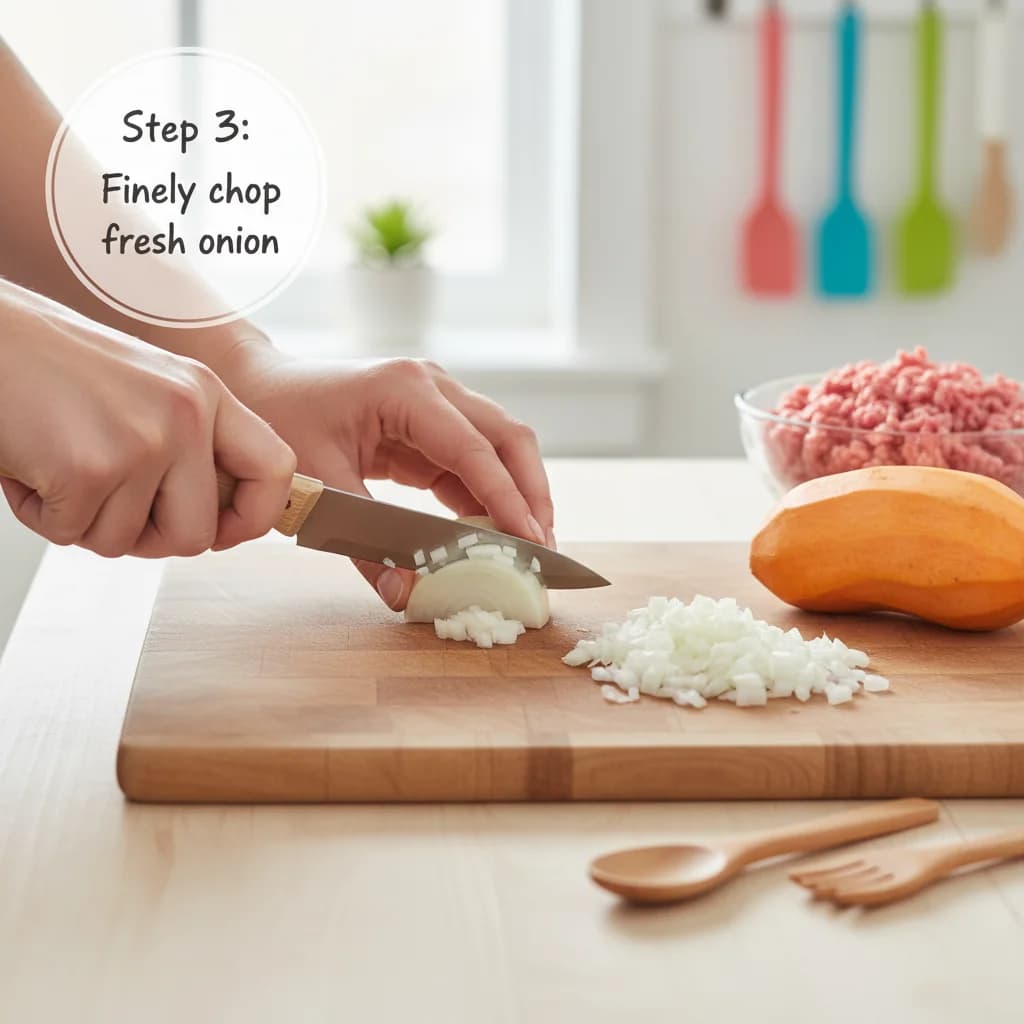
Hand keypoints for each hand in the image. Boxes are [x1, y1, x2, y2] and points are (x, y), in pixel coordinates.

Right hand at [0, 282, 295, 556]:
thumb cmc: (50, 366)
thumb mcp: (146, 388)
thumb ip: (189, 444)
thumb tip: (218, 520)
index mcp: (206, 393)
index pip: (276, 469)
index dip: (254, 516)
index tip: (222, 531)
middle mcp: (185, 414)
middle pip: (197, 534)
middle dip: (146, 539)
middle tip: (106, 506)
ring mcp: (142, 441)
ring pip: (126, 542)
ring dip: (83, 521)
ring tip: (57, 467)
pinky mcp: (90, 468)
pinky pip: (72, 534)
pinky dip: (42, 516)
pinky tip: (29, 468)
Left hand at [221, 348, 555, 609]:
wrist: (259, 386)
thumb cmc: (280, 421)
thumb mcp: (319, 485)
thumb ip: (365, 544)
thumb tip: (404, 595)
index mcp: (406, 390)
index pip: (474, 449)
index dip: (507, 498)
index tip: (532, 541)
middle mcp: (433, 387)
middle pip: (508, 438)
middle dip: (531, 493)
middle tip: (543, 548)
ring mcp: (436, 401)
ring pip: (501, 447)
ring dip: (518, 495)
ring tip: (529, 548)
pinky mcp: (431, 424)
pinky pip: (473, 461)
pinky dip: (488, 497)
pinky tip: (493, 535)